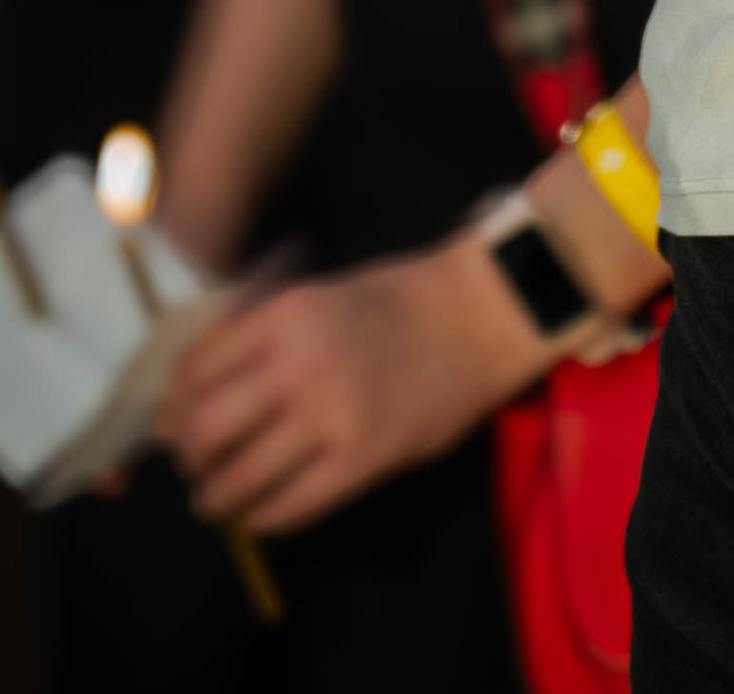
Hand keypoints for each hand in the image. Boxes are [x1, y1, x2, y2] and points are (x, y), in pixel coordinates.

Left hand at [155, 240, 544, 535]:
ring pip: (237, 480)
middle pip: (202, 431)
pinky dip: (264, 518)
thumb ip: (256, 340)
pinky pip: (288, 509)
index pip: (193, 371)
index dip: (171, 406)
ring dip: (217, 498)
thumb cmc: (397, 300)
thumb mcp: (317, 298)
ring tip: (220, 499)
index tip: (173, 424)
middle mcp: (297, 366)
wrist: (481, 314)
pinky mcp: (361, 462)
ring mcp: (330, 417)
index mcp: (284, 315)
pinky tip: (265, 509)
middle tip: (197, 466)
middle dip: (189, 458)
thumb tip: (184, 405)